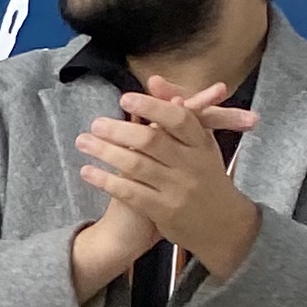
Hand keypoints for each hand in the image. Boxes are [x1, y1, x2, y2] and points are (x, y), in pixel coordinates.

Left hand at [75, 80, 260, 280]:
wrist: (224, 225)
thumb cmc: (205, 176)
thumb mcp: (199, 143)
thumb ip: (178, 110)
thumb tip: (153, 80)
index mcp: (201, 143)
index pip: (178, 119)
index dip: (151, 107)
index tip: (124, 99)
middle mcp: (192, 164)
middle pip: (152, 140)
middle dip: (119, 130)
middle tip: (95, 123)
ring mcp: (178, 189)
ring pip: (137, 165)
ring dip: (105, 152)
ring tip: (83, 142)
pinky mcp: (165, 211)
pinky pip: (130, 193)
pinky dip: (106, 180)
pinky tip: (87, 172)